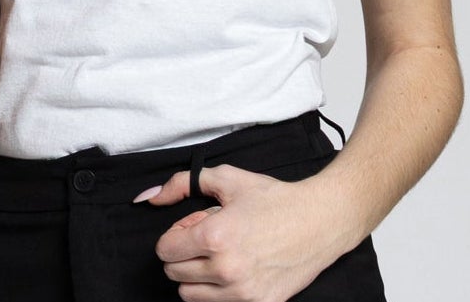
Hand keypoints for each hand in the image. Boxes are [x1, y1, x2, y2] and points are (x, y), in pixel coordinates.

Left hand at [139, 164, 356, 301]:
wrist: (321, 222)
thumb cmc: (274, 199)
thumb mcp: (225, 179)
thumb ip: (180, 184)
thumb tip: (148, 197)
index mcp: (214, 238)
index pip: (165, 250)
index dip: (175, 235)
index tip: (193, 227)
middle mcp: (226, 270)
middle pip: (175, 273)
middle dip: (182, 254)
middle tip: (207, 240)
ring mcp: (244, 293)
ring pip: (191, 295)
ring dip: (196, 276)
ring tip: (218, 256)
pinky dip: (218, 291)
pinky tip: (234, 271)